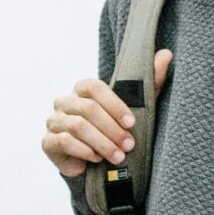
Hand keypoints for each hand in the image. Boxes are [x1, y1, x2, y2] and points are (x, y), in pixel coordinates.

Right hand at [41, 49, 172, 177]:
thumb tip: (167, 54)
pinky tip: (97, 158)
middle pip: (87, 109)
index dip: (114, 105)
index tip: (132, 123)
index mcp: (82, 89)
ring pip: (77, 127)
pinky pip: (65, 142)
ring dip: (102, 143)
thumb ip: (150, 80)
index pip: (94, 88)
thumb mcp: (136, 107)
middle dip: (111, 130)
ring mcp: (53, 121)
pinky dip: (85, 151)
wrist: (94, 160)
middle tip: (128, 145)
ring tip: (117, 155)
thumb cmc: (114, 129)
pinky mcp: (47, 141)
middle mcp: (64, 101)